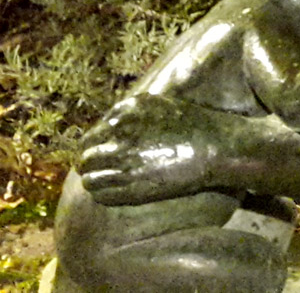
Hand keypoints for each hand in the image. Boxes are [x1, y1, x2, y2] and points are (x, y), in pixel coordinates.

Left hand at [78, 93, 215, 205]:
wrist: (213, 146)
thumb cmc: (191, 123)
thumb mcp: (156, 104)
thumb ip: (127, 113)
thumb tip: (107, 126)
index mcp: (124, 115)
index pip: (92, 136)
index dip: (94, 146)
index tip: (100, 153)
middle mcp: (120, 138)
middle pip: (86, 156)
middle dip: (89, 163)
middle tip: (97, 168)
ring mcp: (125, 164)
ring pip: (90, 178)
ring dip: (94, 180)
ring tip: (102, 182)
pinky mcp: (134, 187)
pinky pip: (103, 195)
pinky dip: (103, 194)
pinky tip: (111, 192)